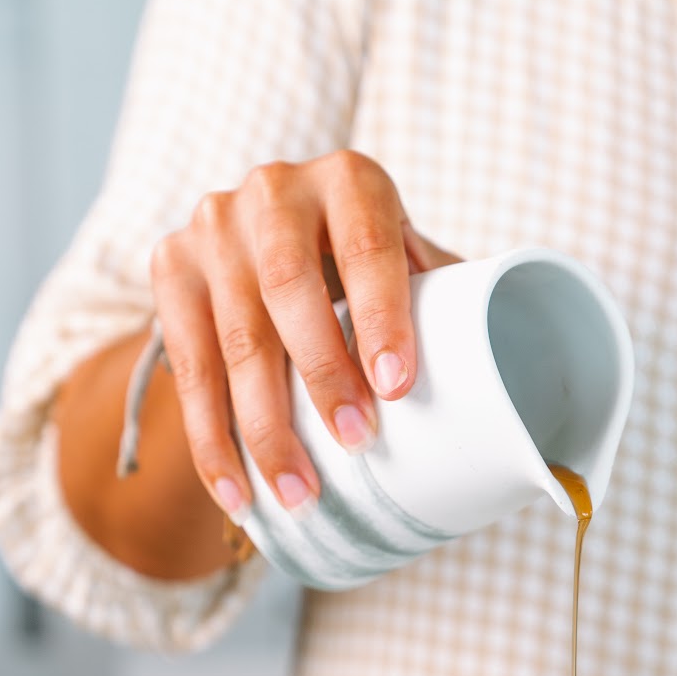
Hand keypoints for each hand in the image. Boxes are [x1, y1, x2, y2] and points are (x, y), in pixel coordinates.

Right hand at [149, 152, 456, 516]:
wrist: (263, 245)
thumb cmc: (364, 269)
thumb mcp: (407, 266)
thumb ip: (447, 301)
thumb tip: (506, 380)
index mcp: (348, 181)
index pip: (366, 245)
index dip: (381, 315)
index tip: (397, 387)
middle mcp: (273, 192)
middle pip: (290, 290)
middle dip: (324, 376)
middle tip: (357, 444)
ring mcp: (212, 229)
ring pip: (235, 341)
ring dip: (267, 429)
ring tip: (300, 495)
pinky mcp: (169, 271)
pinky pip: (189, 372)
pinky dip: (212, 443)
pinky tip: (239, 494)